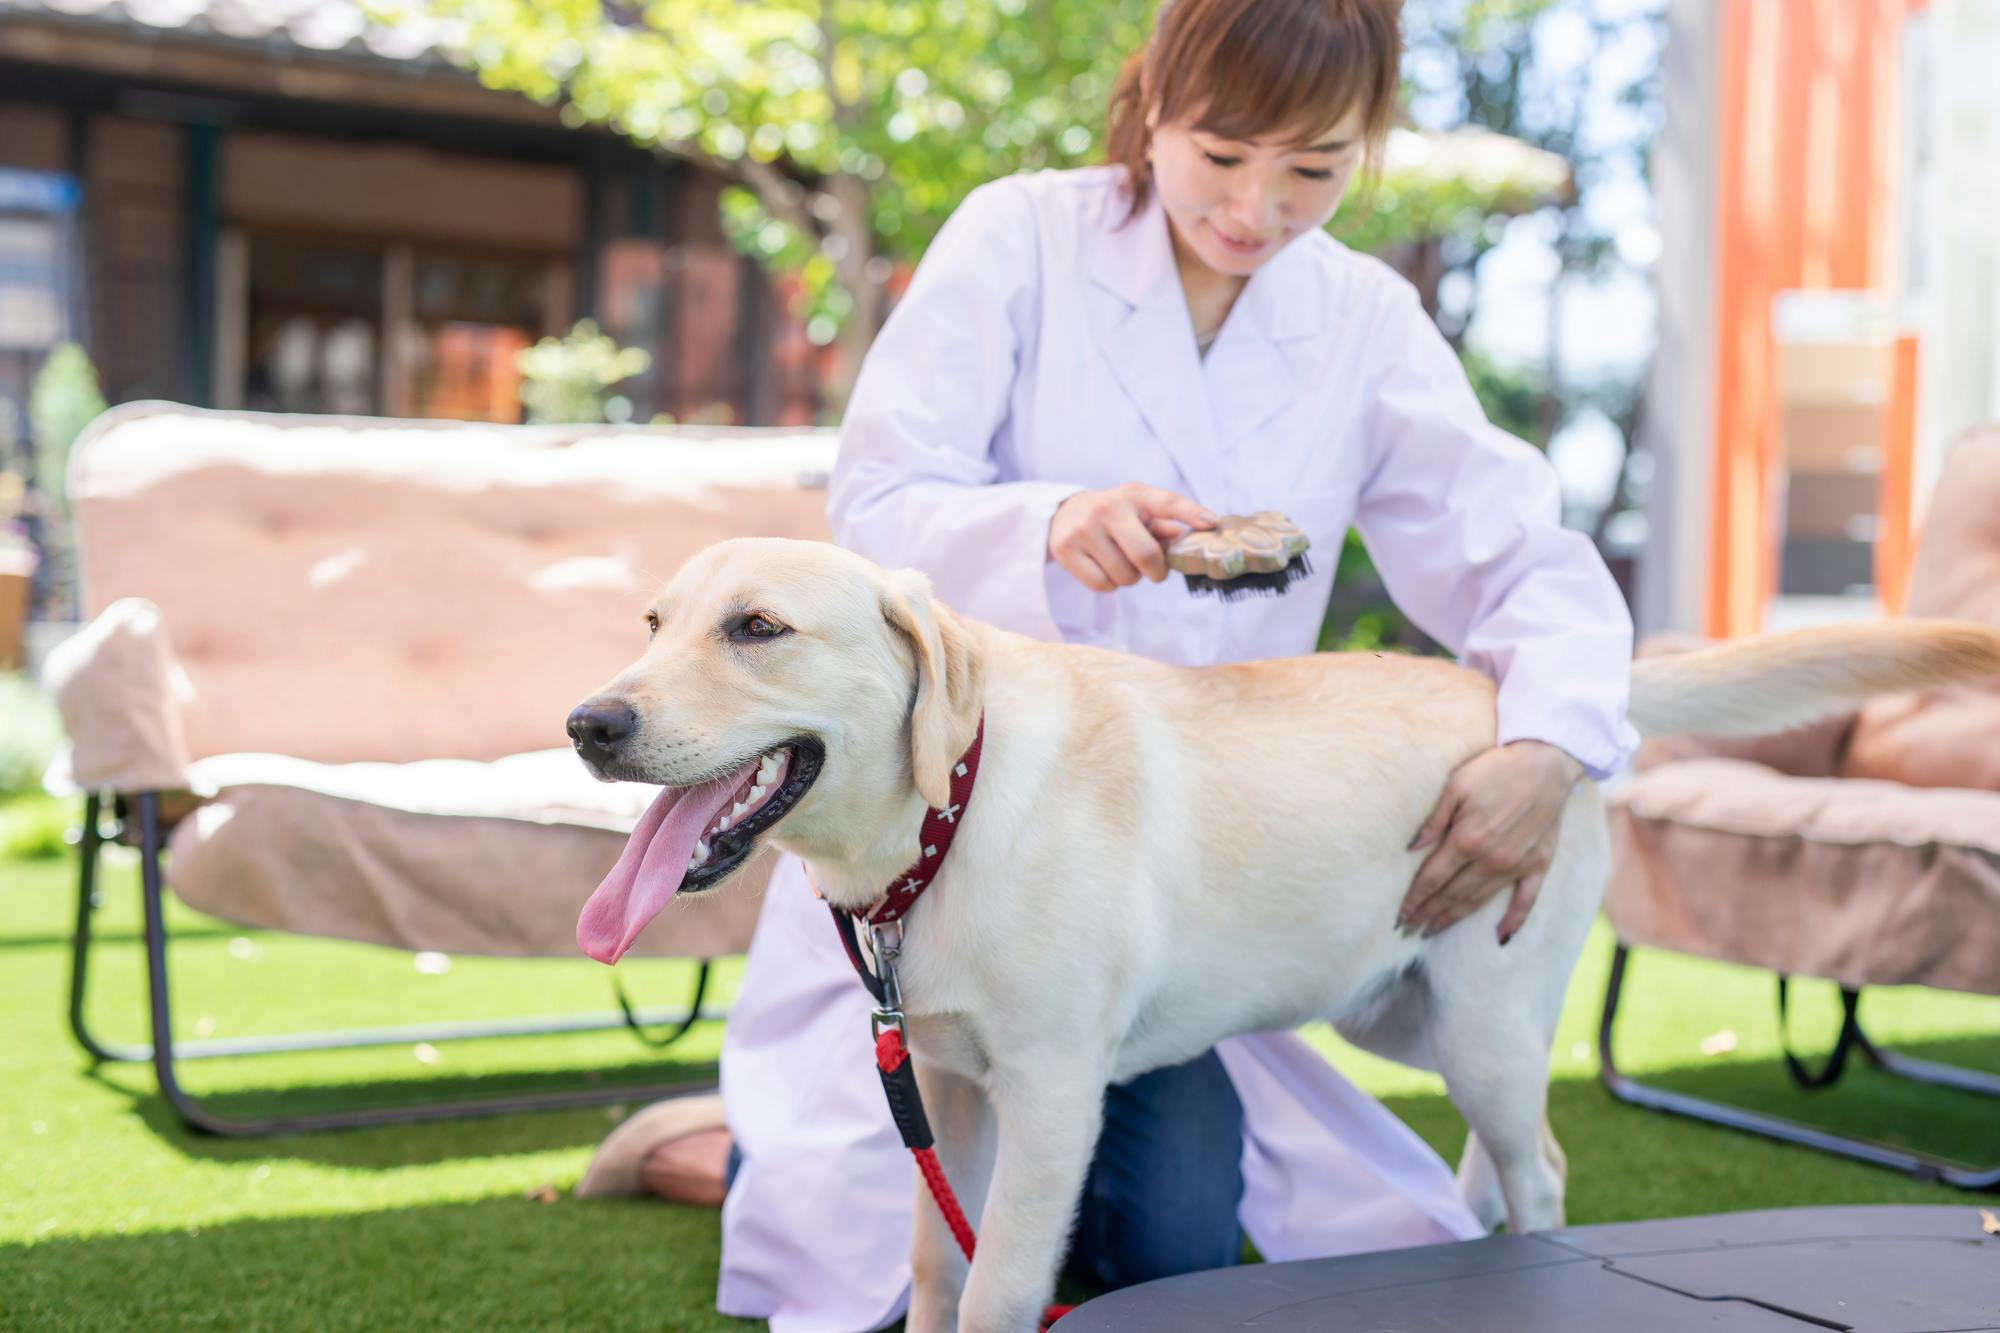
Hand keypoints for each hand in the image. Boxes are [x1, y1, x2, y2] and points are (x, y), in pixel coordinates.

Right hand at [1048, 483, 1216, 591]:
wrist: (1063, 514)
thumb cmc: (1113, 515)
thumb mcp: (1138, 510)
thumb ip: (1167, 524)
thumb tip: (1202, 534)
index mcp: (1134, 495)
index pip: (1167, 503)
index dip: (1192, 513)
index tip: (1212, 524)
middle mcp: (1107, 508)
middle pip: (1145, 555)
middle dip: (1156, 571)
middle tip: (1153, 571)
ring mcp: (1084, 529)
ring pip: (1124, 576)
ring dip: (1129, 578)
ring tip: (1120, 562)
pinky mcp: (1066, 550)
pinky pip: (1103, 585)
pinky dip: (1109, 584)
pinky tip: (1103, 568)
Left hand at [1398, 739, 1584, 943]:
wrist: (1546, 763)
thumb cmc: (1496, 769)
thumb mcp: (1456, 785)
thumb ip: (1433, 820)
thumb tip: (1411, 847)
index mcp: (1467, 840)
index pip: (1432, 878)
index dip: (1414, 898)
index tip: (1400, 915)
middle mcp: (1491, 860)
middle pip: (1452, 894)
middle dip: (1428, 913)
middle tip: (1410, 929)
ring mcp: (1517, 865)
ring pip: (1479, 901)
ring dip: (1455, 918)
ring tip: (1435, 931)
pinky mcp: (1538, 865)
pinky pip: (1526, 900)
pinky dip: (1513, 920)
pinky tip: (1500, 937)